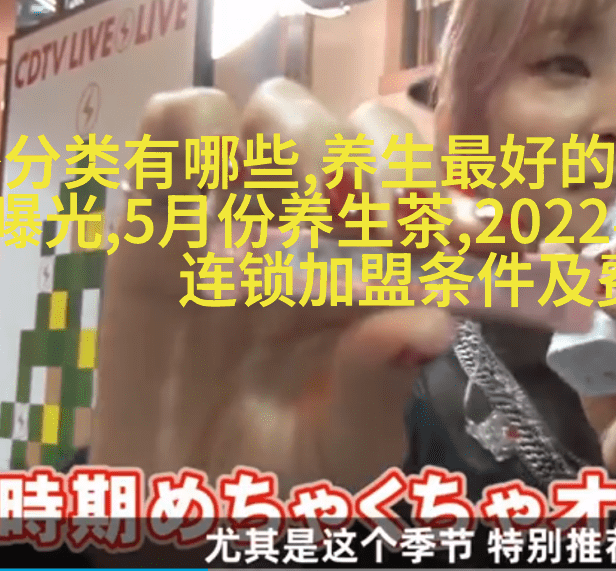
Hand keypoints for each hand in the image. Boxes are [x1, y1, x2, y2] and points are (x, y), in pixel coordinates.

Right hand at [91, 81, 456, 490]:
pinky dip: (195, 134)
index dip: (450, 191)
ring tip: (283, 232)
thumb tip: (428, 322)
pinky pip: (179, 123)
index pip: (435, 188)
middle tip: (375, 232)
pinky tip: (200, 211)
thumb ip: (378, 391)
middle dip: (383, 166)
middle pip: (368, 128)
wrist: (172, 508)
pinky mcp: (160, 211)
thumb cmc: (278, 479)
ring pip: (281, 107)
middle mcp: (325, 226)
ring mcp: (243, 210)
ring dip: (296, 146)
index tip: (455, 232)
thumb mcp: (343, 457)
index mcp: (389, 272)